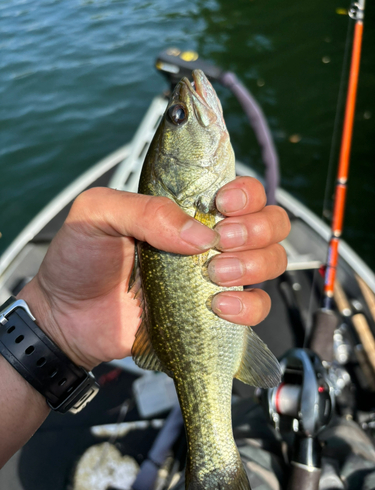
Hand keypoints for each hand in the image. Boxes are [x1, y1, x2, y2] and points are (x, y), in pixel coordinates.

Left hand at [19, 177, 289, 370]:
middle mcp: (210, 238)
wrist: (68, 317)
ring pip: (272, 260)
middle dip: (256, 229)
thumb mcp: (98, 215)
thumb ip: (144, 210)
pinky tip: (217, 306)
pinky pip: (257, 306)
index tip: (222, 205)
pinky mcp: (215, 312)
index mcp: (186, 208)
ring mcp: (215, 276)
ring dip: (255, 265)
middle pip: (270, 222)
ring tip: (214, 275)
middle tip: (221, 242)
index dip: (246, 193)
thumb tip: (201, 237)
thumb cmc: (81, 259)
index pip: (242, 189)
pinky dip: (248, 305)